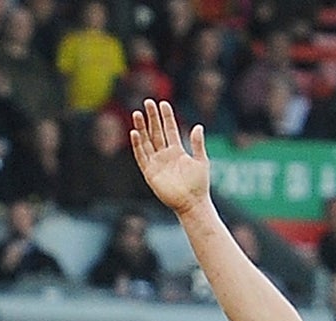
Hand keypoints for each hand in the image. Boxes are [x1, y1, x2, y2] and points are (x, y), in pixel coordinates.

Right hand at [130, 99, 212, 217]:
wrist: (192, 202)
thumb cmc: (199, 184)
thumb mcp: (201, 160)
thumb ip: (197, 143)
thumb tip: (198, 126)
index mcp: (177, 151)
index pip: (169, 129)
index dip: (166, 117)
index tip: (163, 103)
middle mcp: (165, 155)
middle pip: (156, 132)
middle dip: (152, 117)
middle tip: (148, 102)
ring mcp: (156, 163)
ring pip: (146, 142)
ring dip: (141, 128)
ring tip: (137, 113)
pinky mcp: (150, 173)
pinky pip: (141, 157)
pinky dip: (137, 145)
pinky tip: (135, 133)